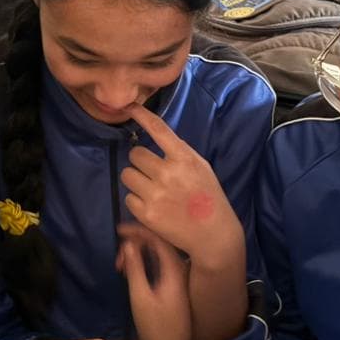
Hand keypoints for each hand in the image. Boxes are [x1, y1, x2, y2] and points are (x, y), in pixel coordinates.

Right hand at [117, 223, 190, 339]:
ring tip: (120, 265)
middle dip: (135, 243)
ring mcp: (178, 275)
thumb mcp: (140, 296)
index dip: (138, 230)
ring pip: (157, 252)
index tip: (117, 230)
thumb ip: (135, 267)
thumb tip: (128, 243)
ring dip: (138, 253)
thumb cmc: (155, 326)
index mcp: (175, 269)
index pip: (159, 237)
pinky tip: (130, 270)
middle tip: (117, 257)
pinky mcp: (174, 283)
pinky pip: (158, 262)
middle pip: (158, 242)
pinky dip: (143, 261)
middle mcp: (181, 268)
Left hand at [121, 104, 243, 265]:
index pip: (158, 129)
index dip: (142, 115)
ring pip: (127, 174)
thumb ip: (178, 153)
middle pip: (135, 154)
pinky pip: (128, 197)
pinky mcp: (146, 213)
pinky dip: (137, 201)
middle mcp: (168, 173)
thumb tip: (153, 136)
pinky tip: (153, 206)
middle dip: (141, 162)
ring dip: (136, 180)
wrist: (213, 233)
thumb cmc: (207, 196)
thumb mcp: (200, 166)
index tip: (130, 107)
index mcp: (184, 158)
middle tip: (153, 173)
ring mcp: (155, 194)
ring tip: (152, 190)